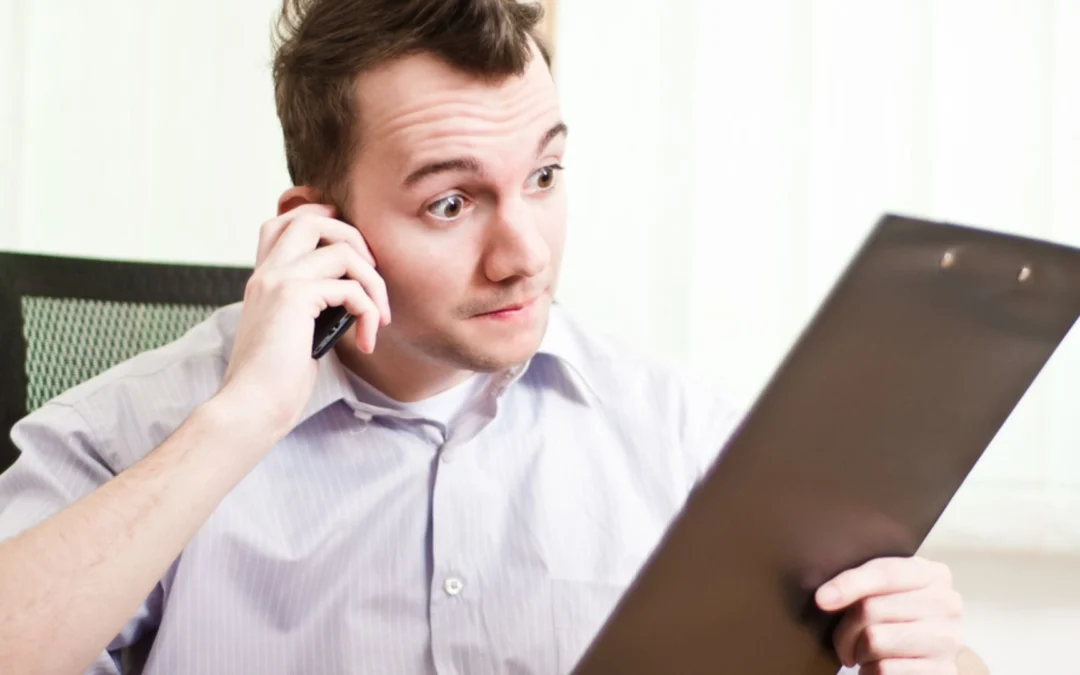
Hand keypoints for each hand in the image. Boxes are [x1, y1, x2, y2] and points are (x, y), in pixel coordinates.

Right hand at [217, 203, 389, 439]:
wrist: (251, 407)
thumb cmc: (276, 381)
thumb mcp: (295, 331)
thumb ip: (313, 305)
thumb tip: (352, 295)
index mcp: (264, 278)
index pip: (285, 221)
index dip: (323, 222)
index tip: (356, 255)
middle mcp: (268, 272)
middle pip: (313, 218)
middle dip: (355, 238)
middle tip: (371, 280)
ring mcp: (278, 280)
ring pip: (343, 249)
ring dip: (374, 283)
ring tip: (380, 318)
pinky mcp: (294, 297)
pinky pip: (352, 288)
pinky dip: (371, 312)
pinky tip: (368, 340)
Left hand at [816, 556, 963, 673]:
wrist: (918, 655)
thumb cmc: (893, 618)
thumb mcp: (884, 591)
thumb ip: (863, 582)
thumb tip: (825, 598)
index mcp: (933, 574)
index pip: (885, 573)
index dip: (849, 584)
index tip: (821, 600)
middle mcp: (947, 604)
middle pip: (871, 609)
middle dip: (845, 629)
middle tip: (844, 641)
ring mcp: (948, 640)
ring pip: (874, 640)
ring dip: (858, 652)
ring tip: (863, 653)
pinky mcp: (941, 671)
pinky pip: (884, 669)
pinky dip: (870, 672)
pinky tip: (876, 667)